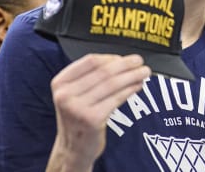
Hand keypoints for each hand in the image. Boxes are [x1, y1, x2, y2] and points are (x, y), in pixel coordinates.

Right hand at [46, 54, 150, 171]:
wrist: (74, 147)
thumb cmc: (78, 115)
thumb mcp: (75, 93)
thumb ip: (91, 76)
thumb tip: (122, 60)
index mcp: (60, 83)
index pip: (90, 61)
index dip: (111, 57)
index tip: (125, 58)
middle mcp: (65, 95)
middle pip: (104, 71)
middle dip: (126, 65)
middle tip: (140, 61)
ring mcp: (78, 108)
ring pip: (113, 84)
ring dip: (132, 76)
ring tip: (144, 72)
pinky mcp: (92, 119)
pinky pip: (117, 98)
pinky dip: (130, 89)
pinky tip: (138, 86)